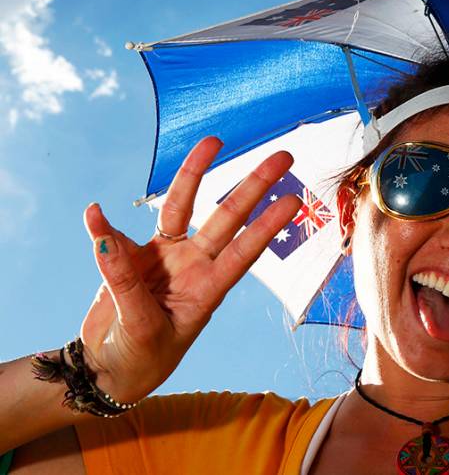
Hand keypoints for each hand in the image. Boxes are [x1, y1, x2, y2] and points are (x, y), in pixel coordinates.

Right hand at [79, 137, 301, 401]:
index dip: (266, 226)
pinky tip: (94, 215)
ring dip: (196, 174)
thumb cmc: (141, 358)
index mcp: (208, 289)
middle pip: (226, 218)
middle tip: (284, 156)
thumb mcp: (139, 326)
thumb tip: (101, 231)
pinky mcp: (133, 258)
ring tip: (214, 140)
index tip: (292, 200)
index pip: (244, 252)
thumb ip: (122, 280)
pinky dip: (104, 228)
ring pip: (184, 209)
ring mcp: (166, 258)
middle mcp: (194, 266)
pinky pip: (120, 235)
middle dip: (254, 186)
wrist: (112, 370)